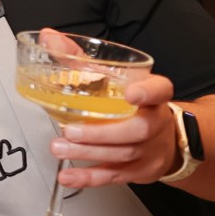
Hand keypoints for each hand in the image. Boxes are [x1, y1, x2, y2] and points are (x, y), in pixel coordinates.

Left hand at [50, 65, 181, 187]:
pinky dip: (89, 177)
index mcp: (155, 96)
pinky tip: (68, 175)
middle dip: (101, 133)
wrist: (165, 138)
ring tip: (59, 147)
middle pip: (137, 130)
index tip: (132, 92)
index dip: (149, 91)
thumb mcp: (114, 77)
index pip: (160, 90)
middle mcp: (156, 123)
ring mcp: (149, 150)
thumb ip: (80, 58)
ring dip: (88, 153)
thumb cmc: (133, 103)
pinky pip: (114, 176)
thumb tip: (49, 38)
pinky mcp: (138, 171)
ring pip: (122, 154)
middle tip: (70, 130)